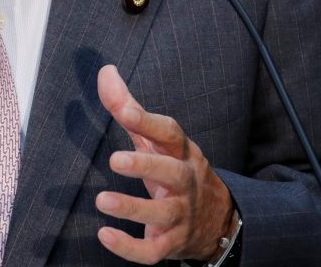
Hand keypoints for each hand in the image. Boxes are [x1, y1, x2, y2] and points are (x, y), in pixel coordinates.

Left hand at [95, 65, 232, 263]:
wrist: (217, 220)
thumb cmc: (176, 170)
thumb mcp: (158, 140)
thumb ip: (130, 108)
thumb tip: (105, 72)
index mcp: (181, 153)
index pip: (169, 133)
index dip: (148, 122)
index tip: (125, 111)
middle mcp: (184, 182)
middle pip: (171, 172)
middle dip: (145, 165)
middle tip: (116, 160)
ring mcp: (180, 215)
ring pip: (161, 214)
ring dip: (132, 208)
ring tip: (102, 200)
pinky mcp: (171, 244)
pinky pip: (152, 252)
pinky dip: (130, 247)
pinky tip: (105, 235)